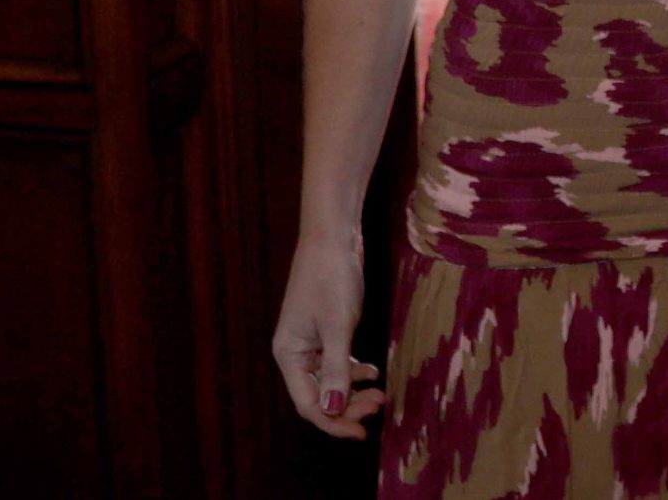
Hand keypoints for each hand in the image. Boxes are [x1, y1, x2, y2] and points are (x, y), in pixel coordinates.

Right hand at [272, 229, 386, 438]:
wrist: (332, 236)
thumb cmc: (332, 277)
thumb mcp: (338, 326)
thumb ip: (336, 370)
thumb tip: (332, 411)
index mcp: (288, 354)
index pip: (308, 404)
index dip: (334, 421)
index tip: (362, 431)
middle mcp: (294, 352)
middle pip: (318, 395)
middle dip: (347, 406)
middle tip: (378, 406)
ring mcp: (308, 341)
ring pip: (329, 380)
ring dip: (352, 390)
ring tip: (380, 393)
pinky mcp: (324, 330)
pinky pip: (336, 361)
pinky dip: (353, 369)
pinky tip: (372, 371)